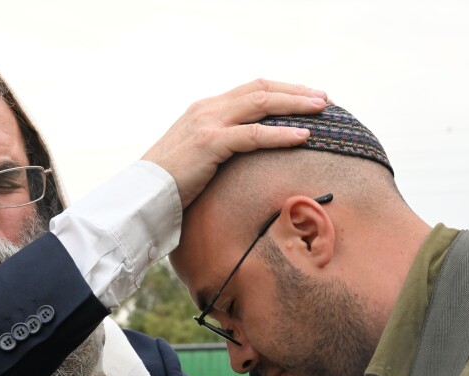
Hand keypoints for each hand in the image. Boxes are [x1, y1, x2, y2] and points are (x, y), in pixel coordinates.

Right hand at [142, 80, 327, 207]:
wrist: (144, 193)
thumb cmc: (170, 183)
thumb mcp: (196, 157)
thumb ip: (218, 147)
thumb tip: (244, 158)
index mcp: (205, 109)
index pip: (251, 89)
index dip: (282, 90)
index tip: (307, 97)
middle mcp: (208, 109)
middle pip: (260, 90)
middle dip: (295, 92)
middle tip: (324, 99)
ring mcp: (208, 123)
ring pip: (261, 104)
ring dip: (295, 105)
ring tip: (322, 111)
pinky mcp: (210, 143)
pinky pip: (254, 134)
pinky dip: (281, 134)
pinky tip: (303, 136)